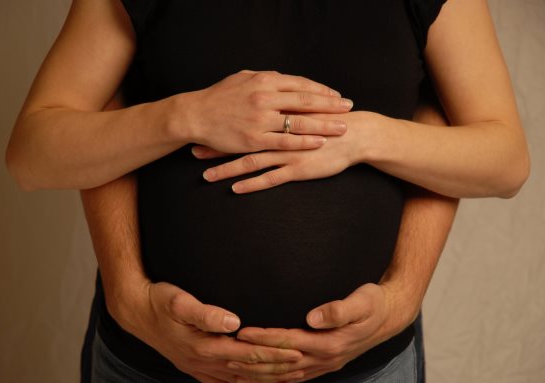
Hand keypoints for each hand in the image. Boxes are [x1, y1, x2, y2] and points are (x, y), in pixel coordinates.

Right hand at [113, 281, 305, 382]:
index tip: (297, 352)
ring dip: (264, 380)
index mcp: (205, 346)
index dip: (274, 354)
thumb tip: (233, 320)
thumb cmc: (160, 301)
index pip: (249, 353)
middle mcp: (204, 361)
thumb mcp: (180, 301)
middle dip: (277, 369)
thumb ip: (207, 313)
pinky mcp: (194, 367)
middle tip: (304, 367)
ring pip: (239, 379)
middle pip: (248, 370)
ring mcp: (198, 367)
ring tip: (288, 381)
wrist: (135, 312)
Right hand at [183, 70, 352, 152]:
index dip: (322, 91)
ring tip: (342, 128)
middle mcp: (266, 98)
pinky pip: (286, 141)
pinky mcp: (255, 139)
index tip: (337, 96)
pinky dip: (305, 141)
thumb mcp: (243, 78)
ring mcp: (261, 120)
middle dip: (331, 105)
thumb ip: (266, 79)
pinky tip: (319, 142)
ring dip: (324, 125)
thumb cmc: (218, 96)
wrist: (195, 114)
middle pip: (306, 101)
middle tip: (349, 108)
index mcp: (264, 81)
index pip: (301, 85)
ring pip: (300, 122)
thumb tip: (284, 79)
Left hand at [192, 111, 373, 192]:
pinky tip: (235, 189)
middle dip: (217, 148)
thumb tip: (268, 106)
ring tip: (206, 175)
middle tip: (195, 152)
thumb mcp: (305, 108)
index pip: (244, 121)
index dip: (223, 126)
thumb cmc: (330, 121)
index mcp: (279, 116)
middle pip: (241, 141)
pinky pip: (270, 178)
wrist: (356, 134)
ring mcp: (288, 152)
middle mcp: (279, 133)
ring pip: (251, 161)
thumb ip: (285, 107)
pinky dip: (251, 183)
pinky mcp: (298, 169)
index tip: (203, 130)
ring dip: (227, 169)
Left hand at [228, 283, 405, 382]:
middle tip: (226, 352)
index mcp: (329, 343)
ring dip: (260, 372)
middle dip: (253, 359)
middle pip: (281, 363)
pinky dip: (276, 378)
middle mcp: (324, 358)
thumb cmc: (373, 303)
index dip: (264, 337)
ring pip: (285, 374)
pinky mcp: (325, 363)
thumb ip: (337, 310)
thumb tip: (313, 317)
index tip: (242, 332)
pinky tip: (264, 379)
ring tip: (235, 368)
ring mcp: (325, 364)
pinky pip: (296, 376)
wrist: (390, 316)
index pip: (288, 341)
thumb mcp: (361, 301)